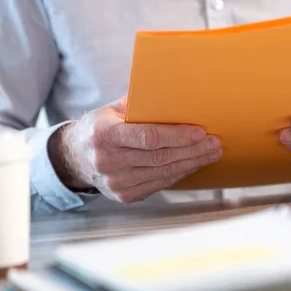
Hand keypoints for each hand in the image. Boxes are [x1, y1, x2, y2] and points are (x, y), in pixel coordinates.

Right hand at [48, 97, 222, 202]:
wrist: (75, 157)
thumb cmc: (100, 127)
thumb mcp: (113, 109)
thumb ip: (141, 104)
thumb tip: (177, 95)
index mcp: (104, 135)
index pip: (149, 137)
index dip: (177, 136)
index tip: (200, 132)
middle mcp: (108, 161)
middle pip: (161, 157)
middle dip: (193, 150)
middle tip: (215, 143)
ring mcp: (116, 182)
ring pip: (164, 173)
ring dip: (192, 163)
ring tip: (212, 153)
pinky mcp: (125, 195)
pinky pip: (160, 183)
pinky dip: (180, 173)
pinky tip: (194, 163)